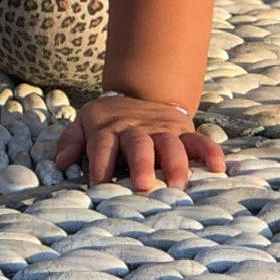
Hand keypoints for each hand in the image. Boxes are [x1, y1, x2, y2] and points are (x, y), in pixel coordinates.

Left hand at [55, 96, 226, 193]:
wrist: (142, 92)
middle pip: (138, 145)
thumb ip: (71, 141)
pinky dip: (210, 152)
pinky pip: (199, 140)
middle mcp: (136, 130)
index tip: (100, 187)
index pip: (102, 146)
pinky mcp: (183, 131)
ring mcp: (162, 130)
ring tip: (179, 184)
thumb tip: (61, 162)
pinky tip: (218, 167)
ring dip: (175, 163)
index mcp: (109, 129)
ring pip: (170, 144)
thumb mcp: (84, 122)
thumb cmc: (109, 121)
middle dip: (141, 165)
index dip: (100, 165)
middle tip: (144, 186)